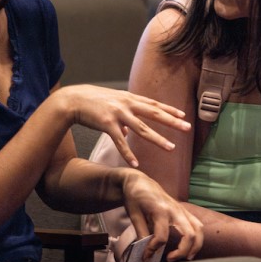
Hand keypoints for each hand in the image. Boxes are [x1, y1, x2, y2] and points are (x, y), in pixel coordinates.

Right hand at [52, 84, 190, 167]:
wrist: (73, 99)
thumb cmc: (92, 101)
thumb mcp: (112, 103)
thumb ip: (123, 115)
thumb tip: (127, 132)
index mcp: (129, 98)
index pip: (153, 104)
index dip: (169, 109)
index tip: (183, 115)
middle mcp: (127, 104)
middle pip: (154, 113)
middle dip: (172, 121)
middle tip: (187, 128)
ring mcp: (118, 114)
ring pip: (142, 129)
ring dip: (157, 139)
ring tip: (171, 148)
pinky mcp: (106, 124)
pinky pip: (120, 142)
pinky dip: (128, 153)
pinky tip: (136, 163)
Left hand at [121, 170, 202, 261]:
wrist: (140, 181)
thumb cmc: (135, 196)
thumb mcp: (133, 214)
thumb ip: (141, 232)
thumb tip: (146, 251)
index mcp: (160, 210)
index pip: (161, 237)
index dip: (153, 249)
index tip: (146, 255)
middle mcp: (175, 210)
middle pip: (189, 235)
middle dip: (182, 251)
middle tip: (170, 259)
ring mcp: (182, 209)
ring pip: (198, 230)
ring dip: (195, 246)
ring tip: (186, 257)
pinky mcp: (184, 210)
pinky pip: (197, 224)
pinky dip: (197, 237)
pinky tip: (190, 247)